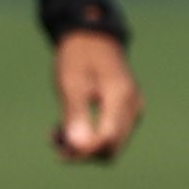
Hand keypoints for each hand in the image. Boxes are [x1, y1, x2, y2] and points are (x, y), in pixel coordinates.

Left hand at [53, 30, 141, 161]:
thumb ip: (76, 114)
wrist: (92, 36)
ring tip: (56, 135)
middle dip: (83, 152)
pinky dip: (89, 137)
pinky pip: (111, 135)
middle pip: (112, 148)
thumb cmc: (79, 56)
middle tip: (54, 142)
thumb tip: (78, 148)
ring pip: (111, 145)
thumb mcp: (71, 82)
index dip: (84, 152)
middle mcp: (133, 106)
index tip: (58, 151)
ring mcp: (133, 109)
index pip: (108, 140)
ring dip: (83, 146)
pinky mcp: (127, 111)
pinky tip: (66, 129)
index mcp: (121, 97)